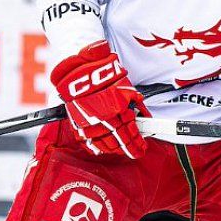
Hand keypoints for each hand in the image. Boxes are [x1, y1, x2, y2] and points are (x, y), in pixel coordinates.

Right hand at [51, 41, 148, 158]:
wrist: (77, 68)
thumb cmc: (100, 73)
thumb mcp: (124, 84)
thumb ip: (134, 100)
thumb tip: (142, 111)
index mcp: (116, 108)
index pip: (129, 131)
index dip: (137, 141)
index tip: (142, 147)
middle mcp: (102, 117)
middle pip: (118, 140)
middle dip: (129, 148)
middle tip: (136, 152)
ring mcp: (88, 122)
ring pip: (104, 143)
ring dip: (115, 149)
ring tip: (122, 151)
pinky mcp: (77, 123)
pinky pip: (87, 140)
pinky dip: (96, 147)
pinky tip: (102, 150)